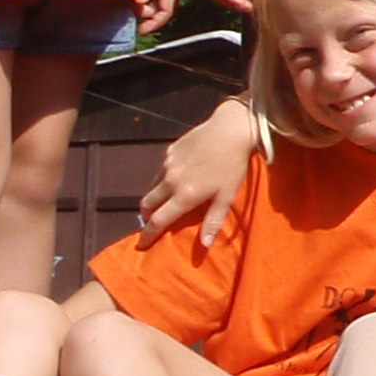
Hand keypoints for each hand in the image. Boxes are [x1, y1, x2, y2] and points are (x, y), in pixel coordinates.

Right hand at [139, 98, 258, 244]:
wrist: (230, 130)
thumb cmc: (232, 165)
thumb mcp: (226, 196)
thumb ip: (213, 221)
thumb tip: (204, 246)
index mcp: (184, 195)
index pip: (158, 221)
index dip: (148, 234)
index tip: (142, 245)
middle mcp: (170, 181)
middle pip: (147, 204)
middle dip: (146, 217)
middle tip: (152, 223)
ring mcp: (168, 164)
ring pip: (152, 187)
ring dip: (155, 198)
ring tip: (165, 203)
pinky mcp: (170, 151)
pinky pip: (161, 171)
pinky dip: (164, 180)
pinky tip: (178, 179)